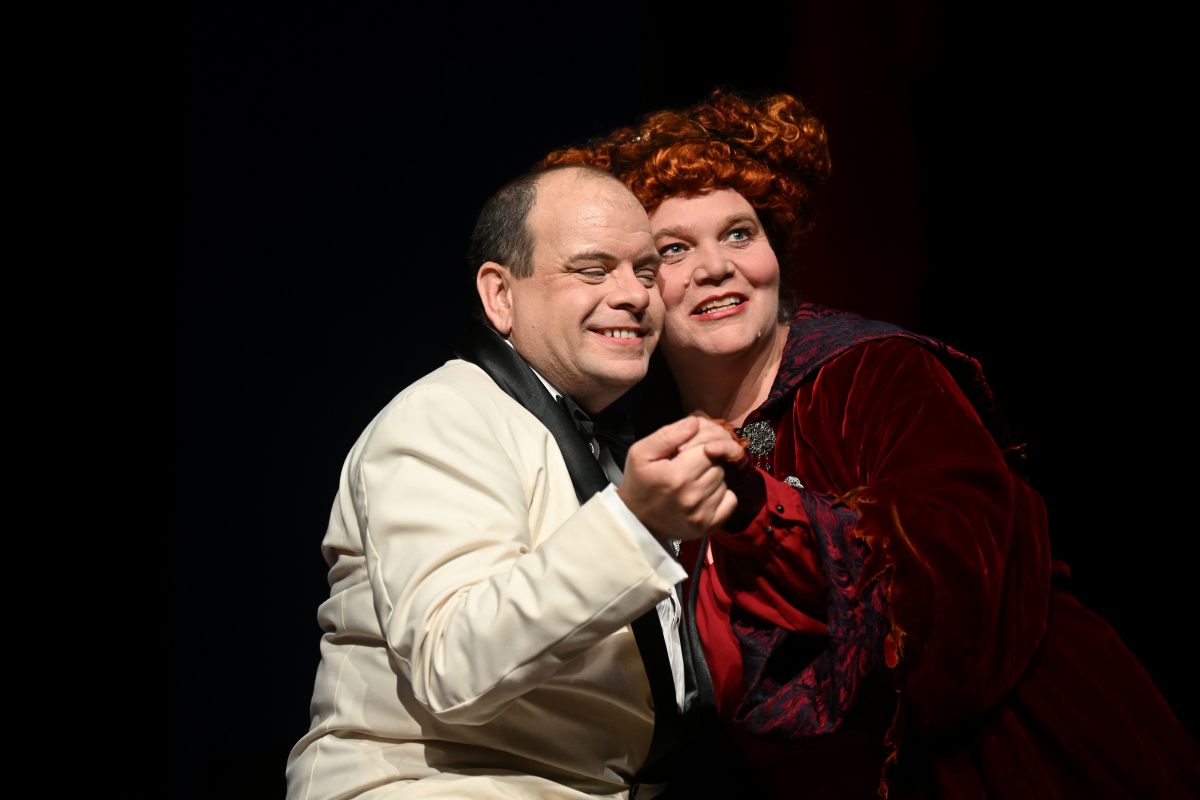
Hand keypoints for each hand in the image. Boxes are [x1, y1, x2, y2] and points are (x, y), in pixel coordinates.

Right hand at [618, 416, 737, 542]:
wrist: (635, 520)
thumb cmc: (639, 482)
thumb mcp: (641, 452)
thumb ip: (668, 434)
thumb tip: (696, 423)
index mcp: (676, 476)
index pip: (708, 449)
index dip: (701, 445)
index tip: (688, 451)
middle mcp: (692, 496)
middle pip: (718, 465)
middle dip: (707, 461)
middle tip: (689, 465)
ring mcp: (701, 514)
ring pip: (724, 481)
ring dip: (713, 477)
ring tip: (694, 480)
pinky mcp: (708, 526)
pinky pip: (731, 501)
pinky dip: (722, 495)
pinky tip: (704, 494)